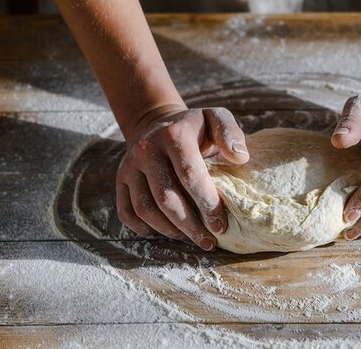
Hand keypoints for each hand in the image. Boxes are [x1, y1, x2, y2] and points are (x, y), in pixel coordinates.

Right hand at [115, 105, 248, 249]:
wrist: (158, 123)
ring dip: (169, 230)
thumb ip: (230, 134)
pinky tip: (167, 232)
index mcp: (174, 135)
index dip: (206, 203)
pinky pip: (127, 212)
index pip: (189, 175)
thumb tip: (240, 157)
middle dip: (189, 225)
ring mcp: (130, 166)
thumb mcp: (216, 119)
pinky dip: (145, 228)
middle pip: (166, 197)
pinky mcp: (120, 179)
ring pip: (145, 208)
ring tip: (191, 238)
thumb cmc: (195, 128)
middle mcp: (147, 150)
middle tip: (208, 241)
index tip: (220, 225)